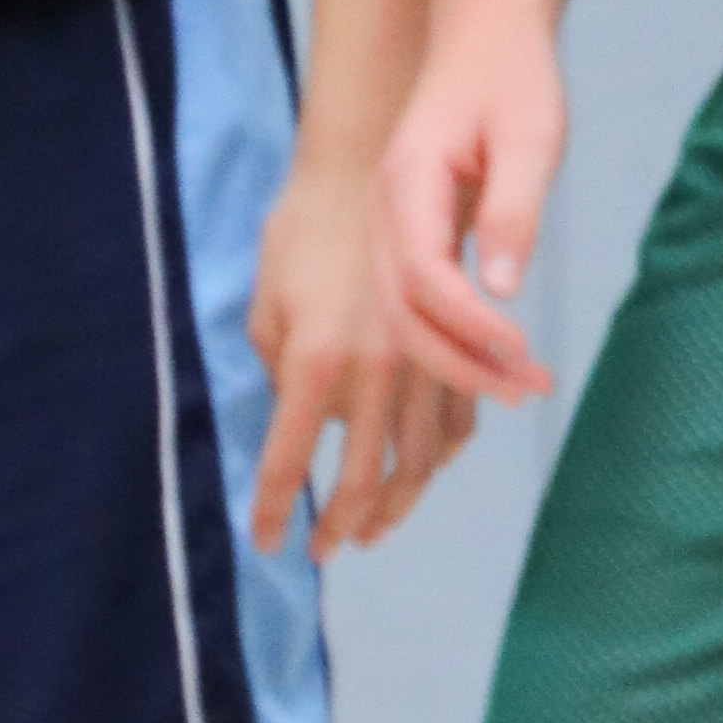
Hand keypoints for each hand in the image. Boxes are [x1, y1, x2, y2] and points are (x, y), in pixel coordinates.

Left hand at [248, 150, 474, 557]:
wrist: (373, 170)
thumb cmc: (303, 233)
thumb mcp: (267, 304)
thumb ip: (276, 369)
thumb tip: (296, 416)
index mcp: (314, 362)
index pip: (290, 459)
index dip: (276, 509)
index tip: (266, 545)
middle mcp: (374, 372)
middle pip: (364, 477)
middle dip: (341, 523)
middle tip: (325, 552)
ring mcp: (421, 363)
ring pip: (420, 459)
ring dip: (397, 503)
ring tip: (372, 531)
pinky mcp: (453, 347)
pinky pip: (456, 419)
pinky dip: (440, 454)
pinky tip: (424, 474)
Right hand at [376, 0, 565, 409]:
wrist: (482, 34)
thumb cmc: (512, 77)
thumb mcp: (532, 137)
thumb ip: (514, 211)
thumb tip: (502, 291)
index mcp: (406, 181)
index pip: (421, 274)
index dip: (466, 322)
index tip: (520, 349)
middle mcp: (385, 210)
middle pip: (399, 309)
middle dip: (458, 360)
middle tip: (525, 390)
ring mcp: (389, 223)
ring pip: (403, 312)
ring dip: (457, 356)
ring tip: (521, 384)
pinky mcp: (409, 230)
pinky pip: (415, 297)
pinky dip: (452, 334)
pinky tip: (495, 353)